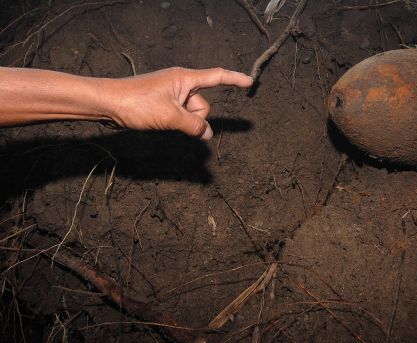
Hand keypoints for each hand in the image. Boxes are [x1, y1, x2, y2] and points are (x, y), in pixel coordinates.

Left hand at [102, 67, 252, 139]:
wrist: (107, 103)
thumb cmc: (137, 103)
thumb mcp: (171, 117)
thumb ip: (194, 126)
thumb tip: (208, 134)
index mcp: (185, 78)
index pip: (217, 77)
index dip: (235, 80)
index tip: (250, 82)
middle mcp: (181, 84)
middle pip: (203, 105)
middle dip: (195, 117)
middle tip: (172, 118)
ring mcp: (172, 94)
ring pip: (191, 114)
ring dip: (183, 121)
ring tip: (161, 120)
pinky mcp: (163, 103)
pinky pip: (180, 115)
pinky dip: (176, 122)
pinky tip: (160, 122)